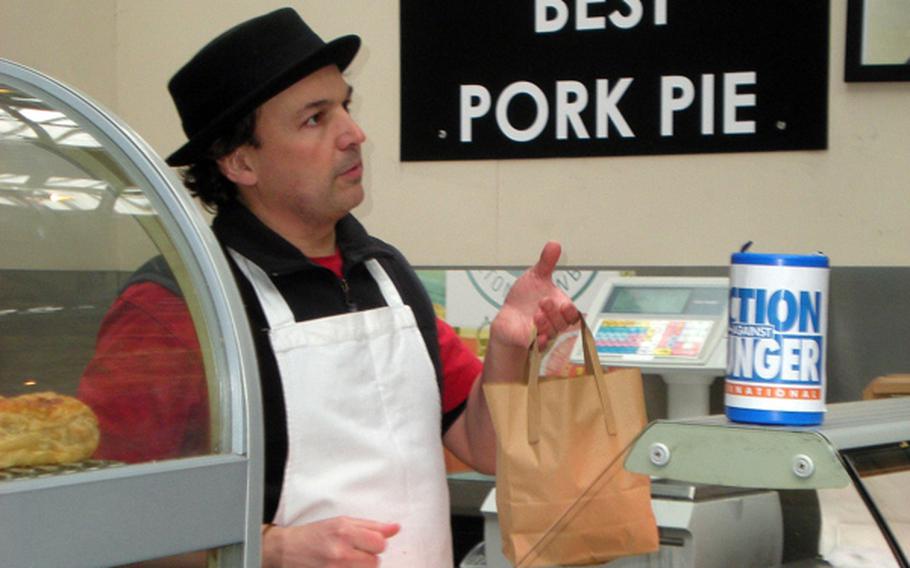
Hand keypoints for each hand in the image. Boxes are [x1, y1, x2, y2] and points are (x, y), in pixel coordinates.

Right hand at [262, 517, 399, 567]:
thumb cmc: (314, 535)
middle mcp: (341, 552)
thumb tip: (396, 528)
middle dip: (367, 558)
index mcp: (345, 531)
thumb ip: (372, 526)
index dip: (374, 543)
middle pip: (375, 562)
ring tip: (345, 562)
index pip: (380, 544)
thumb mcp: (342, 522)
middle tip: (351, 553)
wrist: (285, 551)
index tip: (365, 543)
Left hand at [491, 242, 580, 349]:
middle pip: (562, 323)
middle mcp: (554, 322)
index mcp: (559, 307)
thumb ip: (546, 263)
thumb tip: (554, 244)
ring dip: (545, 324)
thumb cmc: (525, 298)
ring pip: (551, 333)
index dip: (570, 311)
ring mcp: (544, 333)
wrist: (508, 316)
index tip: (564, 304)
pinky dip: (538, 339)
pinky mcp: (531, 342)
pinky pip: (539, 344)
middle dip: (554, 313)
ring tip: (536, 315)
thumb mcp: (535, 277)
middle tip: (543, 302)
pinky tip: (533, 332)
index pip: (572, 314)